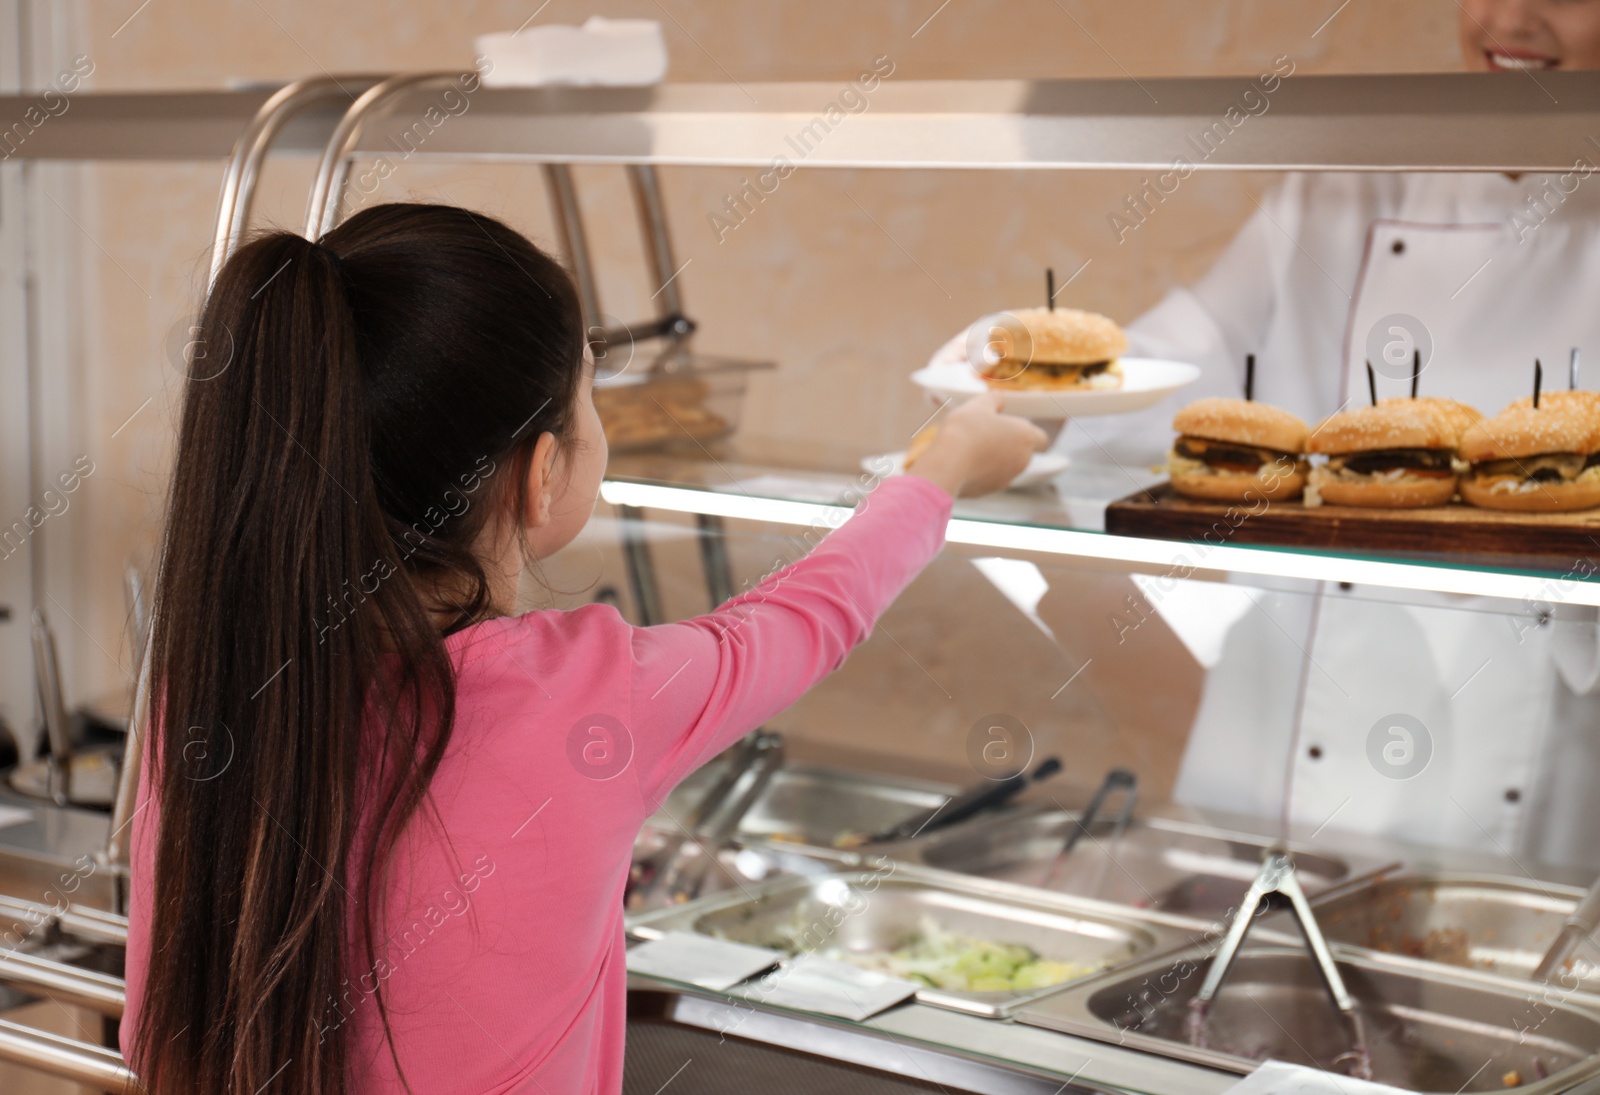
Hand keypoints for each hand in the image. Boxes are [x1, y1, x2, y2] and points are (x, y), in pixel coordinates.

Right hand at [905, 393, 1049, 497]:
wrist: (946, 466)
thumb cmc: (965, 431)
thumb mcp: (978, 405)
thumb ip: (994, 399)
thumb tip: (1000, 399)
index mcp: (1025, 437)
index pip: (1041, 439)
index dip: (1028, 432)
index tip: (1011, 427)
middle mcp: (1022, 460)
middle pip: (1022, 452)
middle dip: (1007, 444)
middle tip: (985, 433)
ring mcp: (1007, 478)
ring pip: (1006, 466)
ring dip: (994, 458)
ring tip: (970, 447)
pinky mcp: (990, 491)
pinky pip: (990, 478)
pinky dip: (981, 471)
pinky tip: (963, 462)